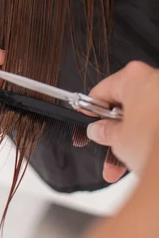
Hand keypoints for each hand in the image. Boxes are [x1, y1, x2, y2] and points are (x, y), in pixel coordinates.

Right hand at [86, 61, 158, 181]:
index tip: (89, 120)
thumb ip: (105, 131)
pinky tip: (146, 159)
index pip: (102, 90)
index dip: (92, 109)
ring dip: (133, 139)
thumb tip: (99, 130)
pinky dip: (152, 138)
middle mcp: (155, 79)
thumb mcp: (119, 140)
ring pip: (144, 116)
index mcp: (133, 77)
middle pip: (126, 105)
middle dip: (116, 132)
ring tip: (127, 164)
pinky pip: (158, 122)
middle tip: (109, 147)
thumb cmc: (157, 144)